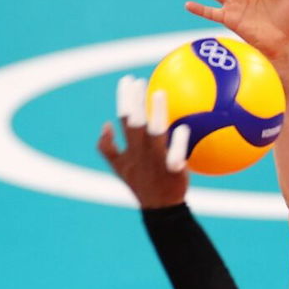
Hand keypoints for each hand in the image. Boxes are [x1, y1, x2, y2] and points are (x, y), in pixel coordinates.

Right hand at [98, 76, 190, 208]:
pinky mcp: (173, 171)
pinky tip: (183, 127)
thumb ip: (107, 147)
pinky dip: (178, 142)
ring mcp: (156, 160)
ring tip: (159, 93)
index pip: (124, 118)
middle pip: (134, 123)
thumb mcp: (118, 167)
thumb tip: (104, 124)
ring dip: (156, 113)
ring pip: (153, 133)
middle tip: (140, 80)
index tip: (127, 79)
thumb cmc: (141, 184)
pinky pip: (175, 155)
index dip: (124, 99)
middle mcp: (141, 152)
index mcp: (130, 148)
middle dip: (135, 101)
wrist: (159, 208)